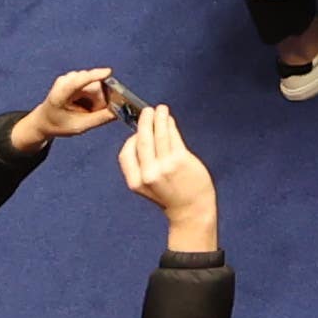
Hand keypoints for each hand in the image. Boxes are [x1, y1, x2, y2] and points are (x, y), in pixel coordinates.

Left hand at [16, 69, 126, 150]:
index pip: (76, 82)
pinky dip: (95, 94)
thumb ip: (99, 119)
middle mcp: (65, 81)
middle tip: (92, 114)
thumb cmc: (58, 124)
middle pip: (94, 86)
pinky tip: (86, 102)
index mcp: (59, 95)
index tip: (108, 73)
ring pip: (97, 84)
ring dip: (97, 98)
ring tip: (86, 110)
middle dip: (100, 100)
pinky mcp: (77, 75)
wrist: (45, 120)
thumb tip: (119, 111)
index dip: (93, 76)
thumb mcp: (78, 127)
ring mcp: (71, 76)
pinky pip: (95, 83)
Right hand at [115, 107, 215, 256]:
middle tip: (146, 111)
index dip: (131, 140)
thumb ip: (143, 165)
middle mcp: (147, 174)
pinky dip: (169, 125)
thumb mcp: (148, 185)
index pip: (126, 154)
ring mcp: (164, 166)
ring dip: (158, 119)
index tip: (138, 131)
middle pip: (141, 141)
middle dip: (144, 123)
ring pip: (158, 135)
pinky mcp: (180, 160)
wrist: (191, 208)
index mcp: (135, 182)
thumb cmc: (171, 193)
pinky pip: (172, 137)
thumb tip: (143, 136)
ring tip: (160, 109)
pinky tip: (169, 119)